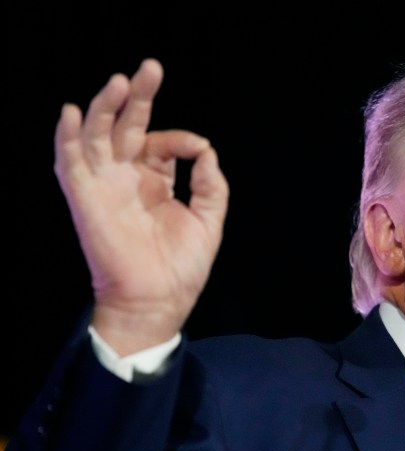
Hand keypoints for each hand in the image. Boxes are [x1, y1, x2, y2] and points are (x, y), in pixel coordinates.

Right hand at [54, 58, 228, 355]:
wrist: (158, 301)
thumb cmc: (182, 267)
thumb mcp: (208, 220)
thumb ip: (210, 184)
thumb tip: (205, 149)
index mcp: (154, 182)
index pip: (161, 143)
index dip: (180, 138)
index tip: (197, 149)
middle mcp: (127, 179)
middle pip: (127, 127)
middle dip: (138, 97)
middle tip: (150, 68)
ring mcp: (104, 186)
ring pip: (97, 136)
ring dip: (105, 107)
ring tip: (120, 81)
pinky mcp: (85, 199)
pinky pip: (70, 163)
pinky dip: (67, 138)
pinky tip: (72, 112)